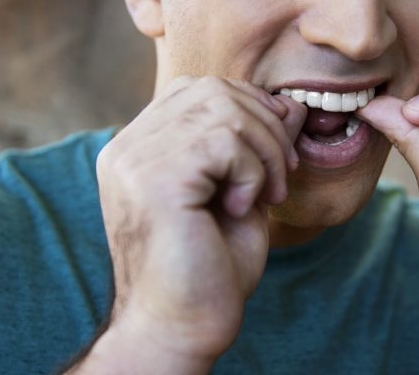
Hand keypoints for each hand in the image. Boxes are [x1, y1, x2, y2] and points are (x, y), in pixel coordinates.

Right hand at [84, 76, 305, 372]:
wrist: (180, 329)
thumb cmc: (209, 269)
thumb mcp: (241, 193)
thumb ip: (257, 147)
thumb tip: (292, 104)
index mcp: (138, 148)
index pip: (197, 90)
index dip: (249, 111)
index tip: (275, 160)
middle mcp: (127, 147)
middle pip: (213, 89)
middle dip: (265, 128)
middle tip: (279, 181)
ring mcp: (134, 160)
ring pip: (223, 109)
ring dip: (264, 152)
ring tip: (264, 196)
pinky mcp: (153, 180)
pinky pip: (224, 141)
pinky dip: (251, 171)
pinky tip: (242, 208)